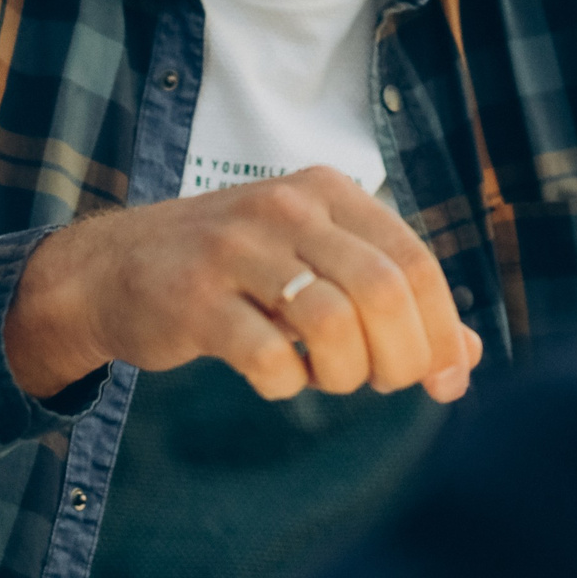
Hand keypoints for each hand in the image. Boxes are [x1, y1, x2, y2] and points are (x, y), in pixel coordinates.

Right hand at [4, 167, 482, 404]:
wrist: (111, 269)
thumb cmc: (231, 270)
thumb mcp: (313, 261)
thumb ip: (389, 299)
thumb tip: (465, 358)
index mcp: (327, 192)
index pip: (414, 260)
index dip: (441, 328)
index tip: (444, 380)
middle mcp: (287, 208)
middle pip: (382, 291)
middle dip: (402, 358)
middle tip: (385, 385)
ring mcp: (237, 250)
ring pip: (333, 323)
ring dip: (347, 374)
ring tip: (328, 380)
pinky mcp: (194, 299)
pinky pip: (270, 356)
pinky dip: (288, 385)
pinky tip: (278, 378)